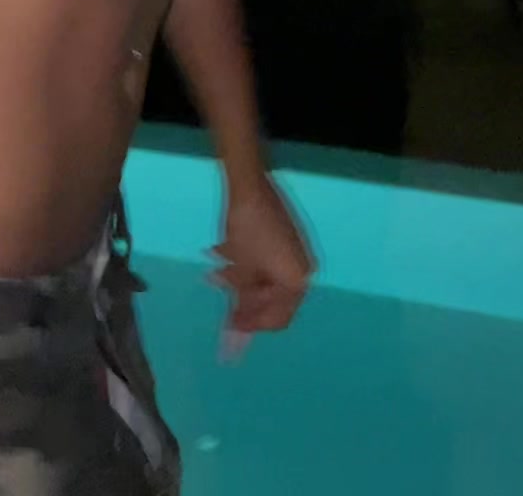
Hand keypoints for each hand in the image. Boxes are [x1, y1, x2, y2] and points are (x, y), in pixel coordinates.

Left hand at [208, 174, 312, 356]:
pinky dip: (250, 268)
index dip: (253, 324)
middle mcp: (303, 270)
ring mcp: (296, 253)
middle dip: (247, 303)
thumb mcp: (241, 272)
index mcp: (297, 281)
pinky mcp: (286, 239)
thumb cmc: (246, 232)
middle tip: (225, 306)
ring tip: (220, 276)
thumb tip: (235, 334)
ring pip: (269, 281)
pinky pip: (269, 264)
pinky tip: (229, 261)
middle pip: (274, 300)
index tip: (231, 327)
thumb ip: (241, 304)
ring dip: (245, 283)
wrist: (249, 187)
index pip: (278, 318)